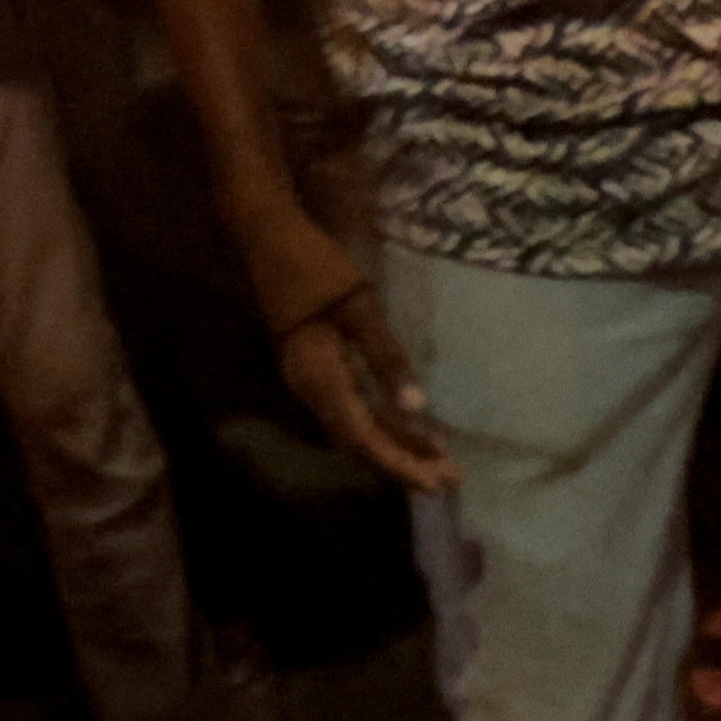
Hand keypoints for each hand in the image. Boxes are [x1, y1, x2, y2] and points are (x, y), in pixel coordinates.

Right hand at [239, 205, 454, 490]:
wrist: (268, 238)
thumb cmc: (315, 267)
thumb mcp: (358, 307)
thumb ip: (385, 357)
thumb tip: (416, 407)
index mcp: (319, 377)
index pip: (362, 437)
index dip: (399, 463)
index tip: (437, 482)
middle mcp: (311, 389)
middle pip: (359, 441)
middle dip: (403, 463)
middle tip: (452, 478)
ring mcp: (312, 381)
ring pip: (356, 428)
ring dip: (396, 446)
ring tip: (440, 460)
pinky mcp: (318, 370)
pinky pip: (352, 409)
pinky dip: (383, 423)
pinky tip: (411, 428)